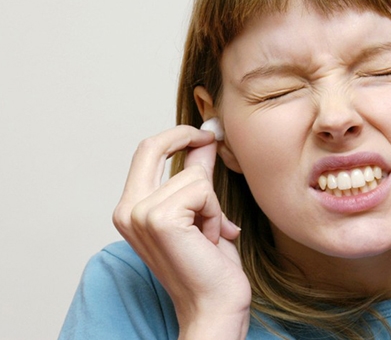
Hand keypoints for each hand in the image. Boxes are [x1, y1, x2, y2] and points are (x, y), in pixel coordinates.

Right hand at [112, 125, 250, 338]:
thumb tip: (206, 138)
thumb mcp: (202, 209)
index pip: (146, 151)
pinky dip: (215, 213)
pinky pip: (203, 191)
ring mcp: (139, 214)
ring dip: (212, 204)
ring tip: (209, 233)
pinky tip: (209, 239)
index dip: (176, 135)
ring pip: (194, 176)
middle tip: (211, 137)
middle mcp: (127, 209)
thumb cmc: (209, 265)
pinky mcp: (159, 219)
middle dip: (186, 136)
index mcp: (131, 207)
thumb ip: (197, 173)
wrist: (214, 305)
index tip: (204, 133)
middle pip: (152, 146)